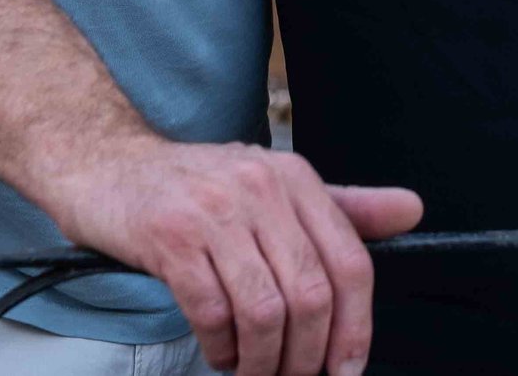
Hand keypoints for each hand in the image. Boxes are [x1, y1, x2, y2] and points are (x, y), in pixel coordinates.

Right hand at [45, 136, 421, 375]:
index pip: (351, 263)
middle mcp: (260, 187)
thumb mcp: (272, 184)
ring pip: (266, 312)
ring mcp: (214, 210)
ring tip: (252, 370)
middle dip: (307, 357)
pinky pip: (213, 313)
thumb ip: (342, 206)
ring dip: (263, 362)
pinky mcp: (170, 236)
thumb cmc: (194, 186)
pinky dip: (221, 348)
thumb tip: (413, 210)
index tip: (345, 368)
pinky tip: (218, 351)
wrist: (104, 162)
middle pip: (312, 296)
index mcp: (295, 177)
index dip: (356, 329)